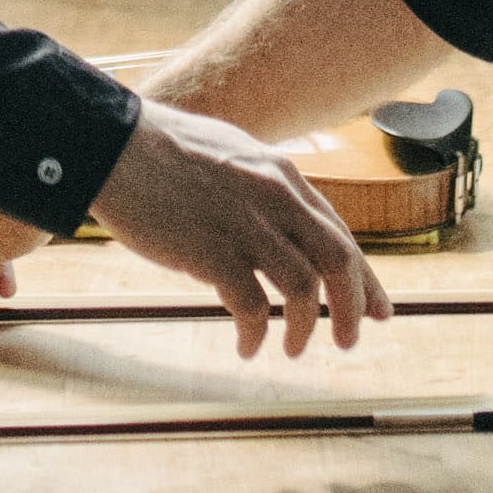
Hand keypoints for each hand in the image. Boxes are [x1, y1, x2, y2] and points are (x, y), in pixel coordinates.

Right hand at [83, 100, 394, 357]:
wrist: (113, 145)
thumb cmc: (163, 150)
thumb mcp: (234, 154)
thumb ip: (265, 186)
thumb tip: (288, 224)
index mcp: (283, 175)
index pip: (341, 233)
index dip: (365, 278)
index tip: (380, 310)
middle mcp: (275, 197)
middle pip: (339, 262)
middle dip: (353, 309)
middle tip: (349, 341)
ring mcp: (245, 224)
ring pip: (304, 290)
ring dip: (304, 329)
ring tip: (290, 347)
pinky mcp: (211, 252)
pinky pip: (251, 308)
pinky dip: (255, 334)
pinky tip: (247, 346)